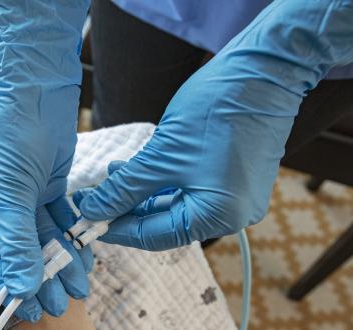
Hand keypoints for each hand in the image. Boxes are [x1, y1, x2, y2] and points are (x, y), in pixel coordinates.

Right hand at [0, 0, 90, 321]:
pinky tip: (86, 257)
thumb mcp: (8, 201)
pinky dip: (73, 240)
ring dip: (62, 264)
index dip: (11, 287)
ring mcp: (23, 203)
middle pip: (20, 256)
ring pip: (44, 243)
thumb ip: (18, 246)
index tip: (32, 310)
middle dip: (42, 280)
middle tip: (62, 305)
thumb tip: (23, 289)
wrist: (34, 98)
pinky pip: (61, 224)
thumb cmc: (7, 147)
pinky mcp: (48, 192)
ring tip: (81, 286)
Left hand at [74, 0, 352, 250]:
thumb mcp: (160, 156)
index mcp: (218, 217)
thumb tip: (93, 210)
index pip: (154, 236)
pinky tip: (134, 169)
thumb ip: (124, 189)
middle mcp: (232, 216)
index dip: (116, 228)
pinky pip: (189, 190)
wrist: (266, 70)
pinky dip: (160, 183)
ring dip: (140, 194)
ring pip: (174, 206)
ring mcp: (235, 198)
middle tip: (92, 200)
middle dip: (126, 210)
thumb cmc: (217, 111)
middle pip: (165, 224)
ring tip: (109, 177)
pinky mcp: (233, 178)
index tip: (87, 220)